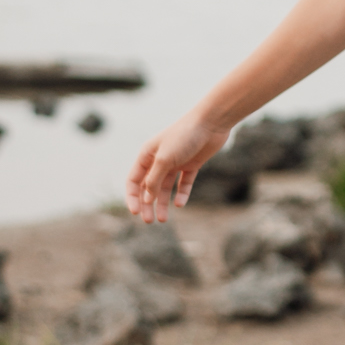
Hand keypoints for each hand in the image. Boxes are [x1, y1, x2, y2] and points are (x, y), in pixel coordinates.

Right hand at [126, 106, 229, 223]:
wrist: (211, 123)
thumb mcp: (164, 159)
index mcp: (147, 155)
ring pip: (165, 188)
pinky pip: (184, 183)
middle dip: (147, 205)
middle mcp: (159, 160)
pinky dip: (181, 194)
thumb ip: (154, 180)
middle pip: (149, 187)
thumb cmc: (184, 136)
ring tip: (164, 220)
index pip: (134, 180)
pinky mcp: (192, 165)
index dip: (132, 197)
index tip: (135, 213)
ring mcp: (176, 163)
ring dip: (163, 203)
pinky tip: (180, 203)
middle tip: (150, 221)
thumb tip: (147, 200)